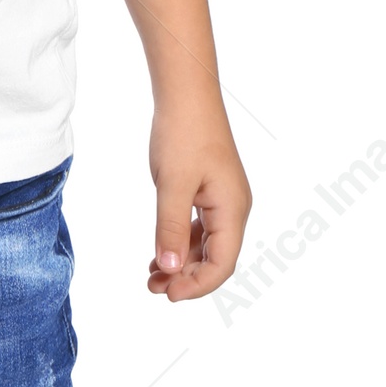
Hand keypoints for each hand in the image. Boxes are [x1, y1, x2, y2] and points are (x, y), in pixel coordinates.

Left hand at [146, 104, 250, 299]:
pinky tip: (159, 251)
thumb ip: (169, 228)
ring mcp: (223, 198)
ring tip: (151, 276)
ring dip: (181, 261)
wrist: (186, 91)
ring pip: (205, 243)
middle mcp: (234, 207)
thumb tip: (169, 269)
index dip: (196, 285)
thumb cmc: (183, 132)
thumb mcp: (172, 184)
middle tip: (153, 288)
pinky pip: (199, 226)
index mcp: (233, 209)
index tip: (168, 295)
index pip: (221, 264)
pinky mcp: (210, 188)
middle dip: (186, 277)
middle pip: (215, 258)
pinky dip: (180, 241)